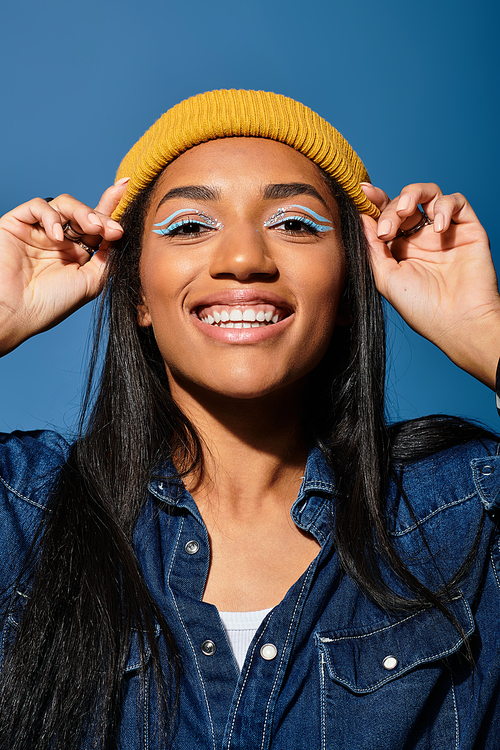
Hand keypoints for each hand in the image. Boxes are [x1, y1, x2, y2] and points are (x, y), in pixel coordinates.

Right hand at [0, 180, 127, 354]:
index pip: (97, 227)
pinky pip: (38, 206)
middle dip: (102, 216)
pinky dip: (51, 216)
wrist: (16, 313)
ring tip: (92, 228)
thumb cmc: (51, 304)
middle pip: (84, 214)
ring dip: (83, 212)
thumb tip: (121, 236)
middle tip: (113, 229)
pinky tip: (58, 236)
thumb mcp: (91, 283)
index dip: (111, 210)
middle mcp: (59, 241)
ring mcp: (39, 231)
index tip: (126, 191)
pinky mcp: (18, 224)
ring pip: (65, 205)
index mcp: (77, 255)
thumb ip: (108, 259)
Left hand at [361, 182, 499, 388]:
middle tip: (386, 230)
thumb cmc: (421, 308)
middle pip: (403, 203)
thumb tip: (360, 218)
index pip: (385, 216)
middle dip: (390, 209)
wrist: (457, 322)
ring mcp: (444, 231)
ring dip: (414, 194)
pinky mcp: (467, 228)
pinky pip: (456, 201)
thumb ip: (372, 247)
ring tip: (407, 211)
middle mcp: (421, 237)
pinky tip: (437, 227)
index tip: (362, 192)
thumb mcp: (386, 278)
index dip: (374, 202)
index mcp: (399, 248)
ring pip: (429, 194)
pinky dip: (445, 206)